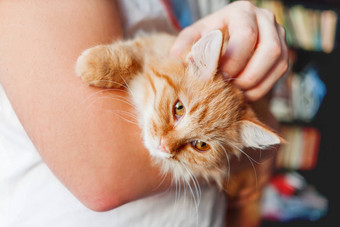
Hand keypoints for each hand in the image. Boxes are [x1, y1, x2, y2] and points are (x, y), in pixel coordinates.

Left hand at [170, 1, 288, 100]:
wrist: (223, 37)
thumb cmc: (207, 37)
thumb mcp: (193, 37)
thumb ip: (185, 45)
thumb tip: (177, 57)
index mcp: (241, 12)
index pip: (247, 35)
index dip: (234, 61)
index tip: (218, 77)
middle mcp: (265, 19)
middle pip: (269, 50)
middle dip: (248, 75)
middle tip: (229, 88)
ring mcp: (278, 34)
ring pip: (279, 63)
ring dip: (257, 84)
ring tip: (236, 94)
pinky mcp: (282, 51)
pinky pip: (280, 72)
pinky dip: (263, 87)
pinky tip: (245, 94)